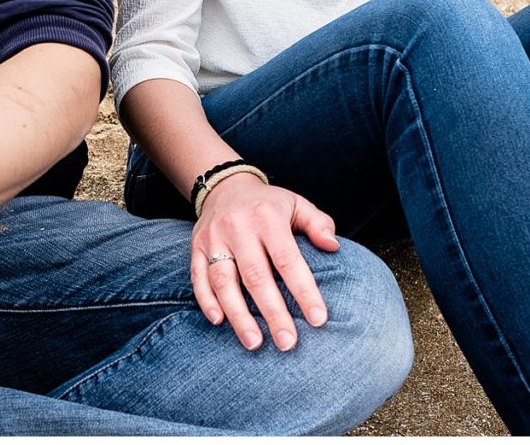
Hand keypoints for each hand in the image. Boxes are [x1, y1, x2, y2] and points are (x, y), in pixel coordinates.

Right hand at [189, 173, 339, 350]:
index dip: (303, 291)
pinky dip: (206, 301)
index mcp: (268, 217)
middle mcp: (238, 227)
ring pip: (223, 281)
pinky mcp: (196, 247)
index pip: (287, 259)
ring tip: (254, 342)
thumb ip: (318, 224)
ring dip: (238, 314)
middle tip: (288, 343)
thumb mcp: (297, 204)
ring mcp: (213, 238)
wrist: (225, 186)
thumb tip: (333, 247)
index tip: (318, 319)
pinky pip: (198, 277)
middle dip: (273, 313)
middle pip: (256, 276)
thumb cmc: (269, 204)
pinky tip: (219, 322)